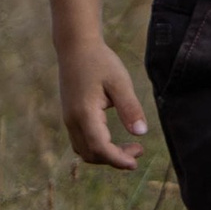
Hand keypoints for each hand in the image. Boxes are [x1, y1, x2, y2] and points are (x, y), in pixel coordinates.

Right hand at [58, 38, 147, 169]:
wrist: (76, 47)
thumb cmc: (100, 61)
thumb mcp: (120, 82)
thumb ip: (130, 108)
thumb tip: (141, 133)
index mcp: (85, 113)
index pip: (100, 147)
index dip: (118, 159)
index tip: (136, 162)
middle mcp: (73, 120)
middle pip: (92, 154)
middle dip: (115, 159)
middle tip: (139, 150)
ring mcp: (69, 119)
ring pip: (84, 151)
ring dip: (106, 155)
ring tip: (130, 147)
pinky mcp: (70, 116)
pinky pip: (81, 142)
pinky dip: (97, 148)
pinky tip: (113, 139)